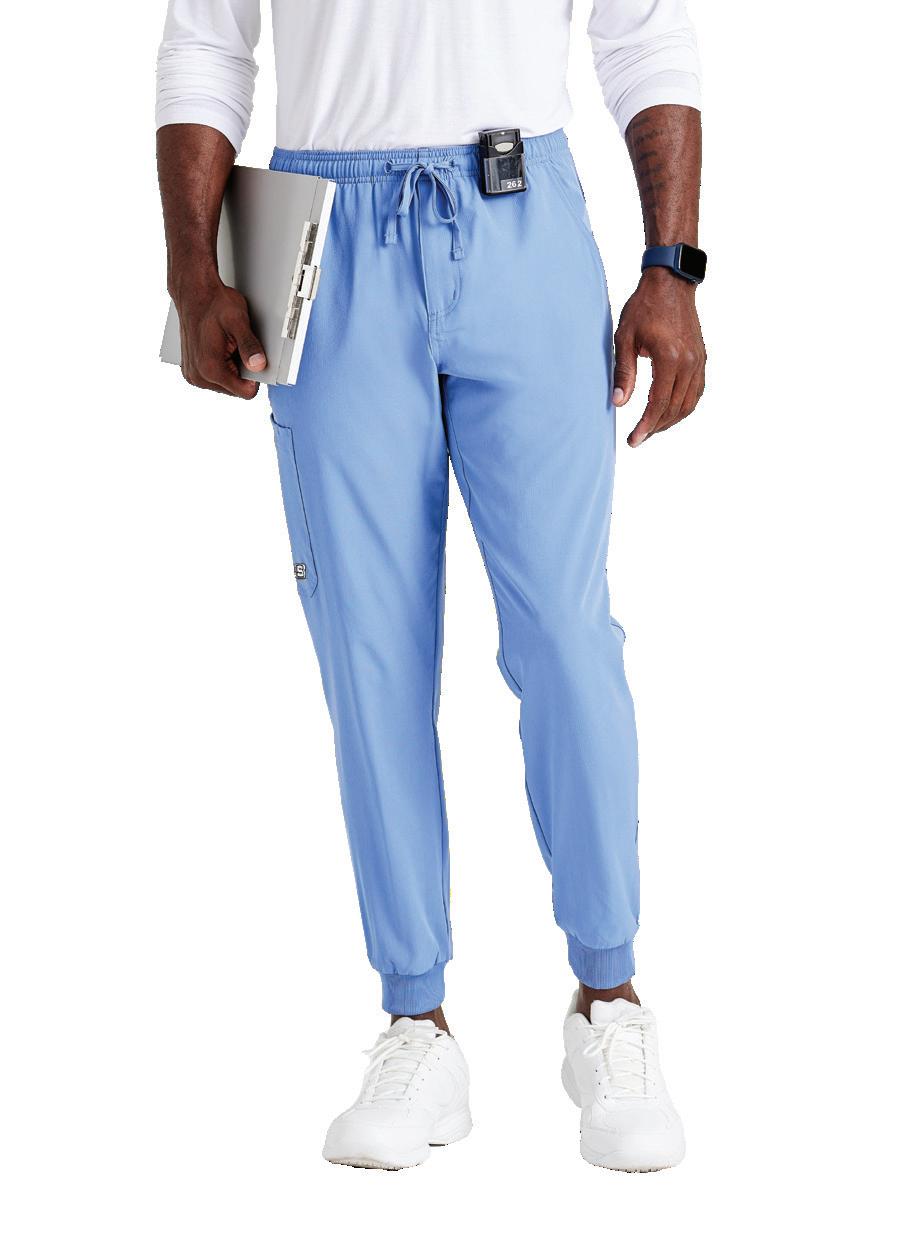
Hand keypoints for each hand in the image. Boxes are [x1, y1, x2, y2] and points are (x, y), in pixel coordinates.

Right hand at [172, 270, 266, 398]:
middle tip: (235, 346)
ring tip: (226, 345)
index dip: (255, 375)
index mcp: (210, 369)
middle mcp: (198, 377)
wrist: (194, 293)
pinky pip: (215, 378)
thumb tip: (259, 366)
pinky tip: (218, 348)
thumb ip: (250, 346)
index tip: (251, 356)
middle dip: (241, 371)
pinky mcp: (191, 372)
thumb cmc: (215, 303)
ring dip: (231, 368)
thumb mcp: (238, 321)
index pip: (246, 392)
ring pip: (227, 385)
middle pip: (236, 390)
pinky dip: (221, 366)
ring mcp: (193, 376)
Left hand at [613, 267, 705, 446]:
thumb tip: (619, 402)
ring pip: (689, 403)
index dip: (646, 425)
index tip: (633, 440)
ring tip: (650, 429)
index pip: (659, 403)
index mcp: (669, 357)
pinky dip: (683, 407)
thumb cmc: (644, 307)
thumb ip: (624, 371)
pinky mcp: (702, 358)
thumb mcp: (625, 337)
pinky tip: (668, 413)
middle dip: (655, 427)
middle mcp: (690, 362)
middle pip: (675, 408)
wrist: (671, 283)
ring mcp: (699, 360)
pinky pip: (696, 392)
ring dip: (670, 420)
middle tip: (637, 439)